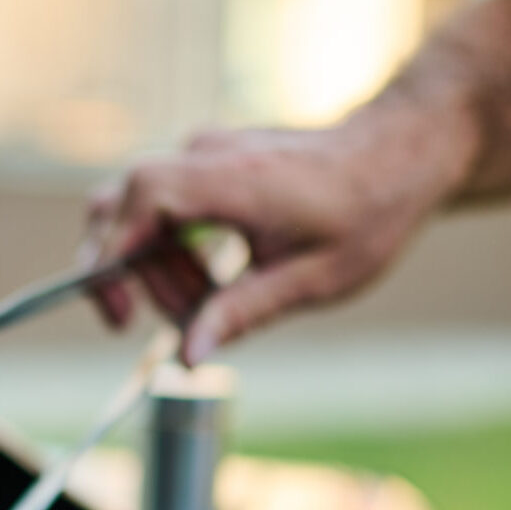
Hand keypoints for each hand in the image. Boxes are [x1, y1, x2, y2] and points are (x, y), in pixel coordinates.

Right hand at [82, 117, 469, 363]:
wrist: (399, 153)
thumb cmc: (367, 212)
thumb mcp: (312, 280)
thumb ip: (241, 313)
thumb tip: (186, 356)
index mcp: (229, 179)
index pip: (136, 205)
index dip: (110, 257)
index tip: (118, 313)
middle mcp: (204, 155)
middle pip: (126, 215)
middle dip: (143, 279)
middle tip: (191, 324)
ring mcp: (202, 153)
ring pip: (141, 214)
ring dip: (162, 268)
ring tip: (214, 303)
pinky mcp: (206, 163)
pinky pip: (163, 207)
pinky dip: (174, 248)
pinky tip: (216, 276)